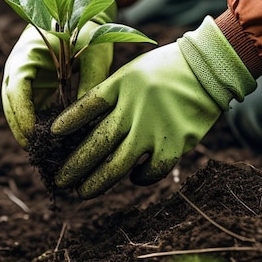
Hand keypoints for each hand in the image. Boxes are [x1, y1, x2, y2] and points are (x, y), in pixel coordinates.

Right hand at [2, 19, 112, 147]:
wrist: (84, 13)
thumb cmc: (89, 29)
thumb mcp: (94, 52)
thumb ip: (89, 81)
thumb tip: (85, 116)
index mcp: (27, 53)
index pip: (15, 88)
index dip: (22, 114)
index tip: (34, 135)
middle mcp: (19, 67)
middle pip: (11, 103)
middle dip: (21, 129)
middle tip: (36, 152)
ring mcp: (24, 77)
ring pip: (17, 109)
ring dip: (26, 130)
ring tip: (43, 153)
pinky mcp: (34, 86)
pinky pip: (30, 109)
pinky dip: (37, 124)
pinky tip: (51, 142)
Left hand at [51, 17, 257, 197]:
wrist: (209, 69)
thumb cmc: (165, 70)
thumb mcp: (132, 72)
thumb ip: (111, 95)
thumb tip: (84, 126)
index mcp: (121, 86)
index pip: (87, 107)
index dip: (68, 122)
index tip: (53, 136)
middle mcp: (134, 108)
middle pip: (96, 142)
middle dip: (74, 165)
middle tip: (60, 181)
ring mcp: (154, 128)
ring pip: (117, 164)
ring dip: (96, 181)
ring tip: (82, 192)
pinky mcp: (175, 143)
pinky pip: (151, 171)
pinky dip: (140, 178)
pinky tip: (134, 178)